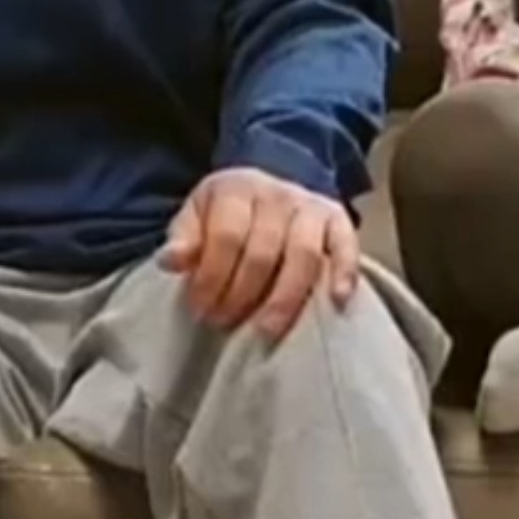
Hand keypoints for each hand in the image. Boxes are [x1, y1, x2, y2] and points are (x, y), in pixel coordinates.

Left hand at [160, 168, 358, 339]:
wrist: (269, 188)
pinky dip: (346, 271)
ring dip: (284, 298)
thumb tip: (172, 261)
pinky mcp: (338, 220)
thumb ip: (184, 239)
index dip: (211, 277)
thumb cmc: (227, 215)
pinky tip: (338, 300)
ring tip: (266, 330)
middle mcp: (278, 194)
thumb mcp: (195, 216)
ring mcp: (311, 207)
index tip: (199, 308)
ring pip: (304, 255)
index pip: (227, 237)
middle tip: (224, 322)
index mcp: (238, 189)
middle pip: (263, 251)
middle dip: (241, 294)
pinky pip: (346, 245)